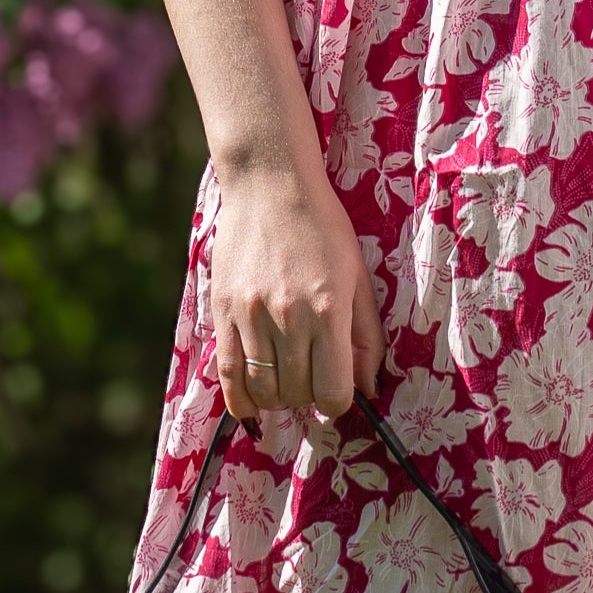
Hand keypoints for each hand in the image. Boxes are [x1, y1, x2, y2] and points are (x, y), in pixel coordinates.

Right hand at [209, 168, 385, 424]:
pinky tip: (251, 404)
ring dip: (278, 397)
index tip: (338, 389)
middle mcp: (290, 319)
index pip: (333, 392)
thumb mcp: (359, 278)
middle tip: (312, 377)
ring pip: (264, 389)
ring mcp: (252, 317)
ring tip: (286, 379)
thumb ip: (366, 337)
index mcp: (329, 311)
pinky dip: (241, 399)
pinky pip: (227, 374)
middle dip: (309, 396)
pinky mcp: (223, 312)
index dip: (339, 401)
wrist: (270, 187)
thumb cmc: (324, 228)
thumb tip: (369, 389)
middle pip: (298, 394)